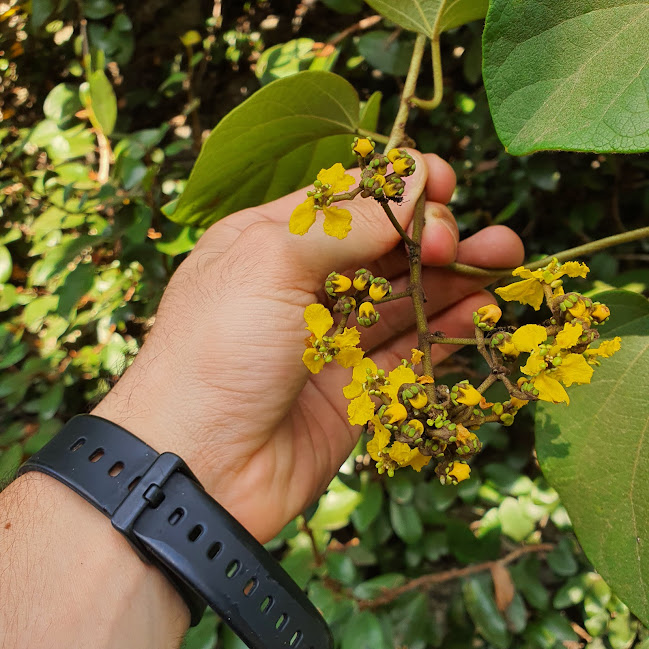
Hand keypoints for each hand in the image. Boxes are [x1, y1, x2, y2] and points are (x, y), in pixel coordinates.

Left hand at [93, 151, 523, 542]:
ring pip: (405, 298)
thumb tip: (414, 180)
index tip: (442, 183)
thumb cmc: (217, 350)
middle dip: (435, 234)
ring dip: (454, 277)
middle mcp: (302, 288)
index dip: (397, 188)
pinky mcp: (356, 389)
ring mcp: (330, 340)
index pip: (346, 201)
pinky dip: (446, 327)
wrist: (199, 467)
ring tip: (507, 260)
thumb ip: (348, 222)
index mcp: (270, 243)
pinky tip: (481, 308)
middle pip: (384, 249)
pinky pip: (410, 351)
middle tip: (471, 238)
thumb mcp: (271, 262)